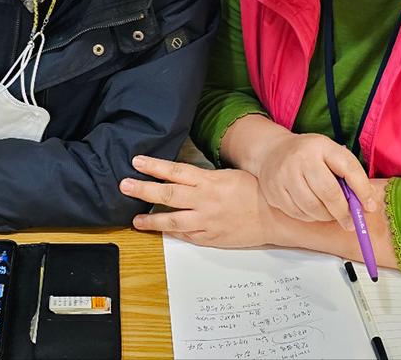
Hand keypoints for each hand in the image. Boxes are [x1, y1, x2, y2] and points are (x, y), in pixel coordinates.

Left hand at [120, 155, 273, 247]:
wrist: (276, 217)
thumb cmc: (258, 192)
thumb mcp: (231, 175)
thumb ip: (207, 177)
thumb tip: (186, 176)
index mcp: (210, 181)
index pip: (175, 171)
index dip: (154, 166)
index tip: (137, 162)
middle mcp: (205, 200)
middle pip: (167, 194)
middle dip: (143, 189)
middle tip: (124, 185)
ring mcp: (206, 221)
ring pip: (172, 220)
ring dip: (151, 220)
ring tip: (135, 219)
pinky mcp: (210, 238)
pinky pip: (186, 235)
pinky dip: (172, 233)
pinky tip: (161, 231)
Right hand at [257, 134, 376, 228]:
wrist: (271, 151)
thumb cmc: (309, 155)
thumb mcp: (330, 154)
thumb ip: (348, 174)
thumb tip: (368, 203)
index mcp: (321, 146)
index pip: (348, 168)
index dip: (362, 190)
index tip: (369, 207)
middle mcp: (301, 158)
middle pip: (328, 192)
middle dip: (343, 212)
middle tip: (351, 223)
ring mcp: (284, 174)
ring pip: (312, 207)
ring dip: (326, 216)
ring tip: (331, 214)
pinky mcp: (273, 190)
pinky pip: (297, 213)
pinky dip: (310, 217)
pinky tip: (313, 211)